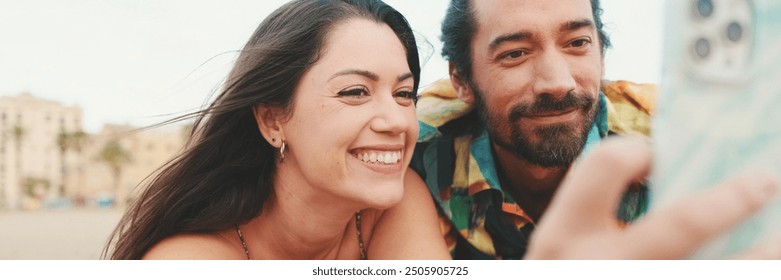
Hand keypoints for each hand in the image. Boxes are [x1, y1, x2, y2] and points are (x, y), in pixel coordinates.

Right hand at [525, 137, 779, 258]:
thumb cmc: (564, 275)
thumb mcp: (557, 250)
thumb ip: (593, 218)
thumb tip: (671, 181)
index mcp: (563, 237)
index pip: (606, 165)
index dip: (638, 149)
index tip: (656, 155)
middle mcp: (598, 267)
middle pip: (683, 223)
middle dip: (733, 200)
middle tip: (766, 181)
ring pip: (720, 270)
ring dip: (763, 254)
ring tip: (780, 238)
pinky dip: (742, 269)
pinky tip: (758, 264)